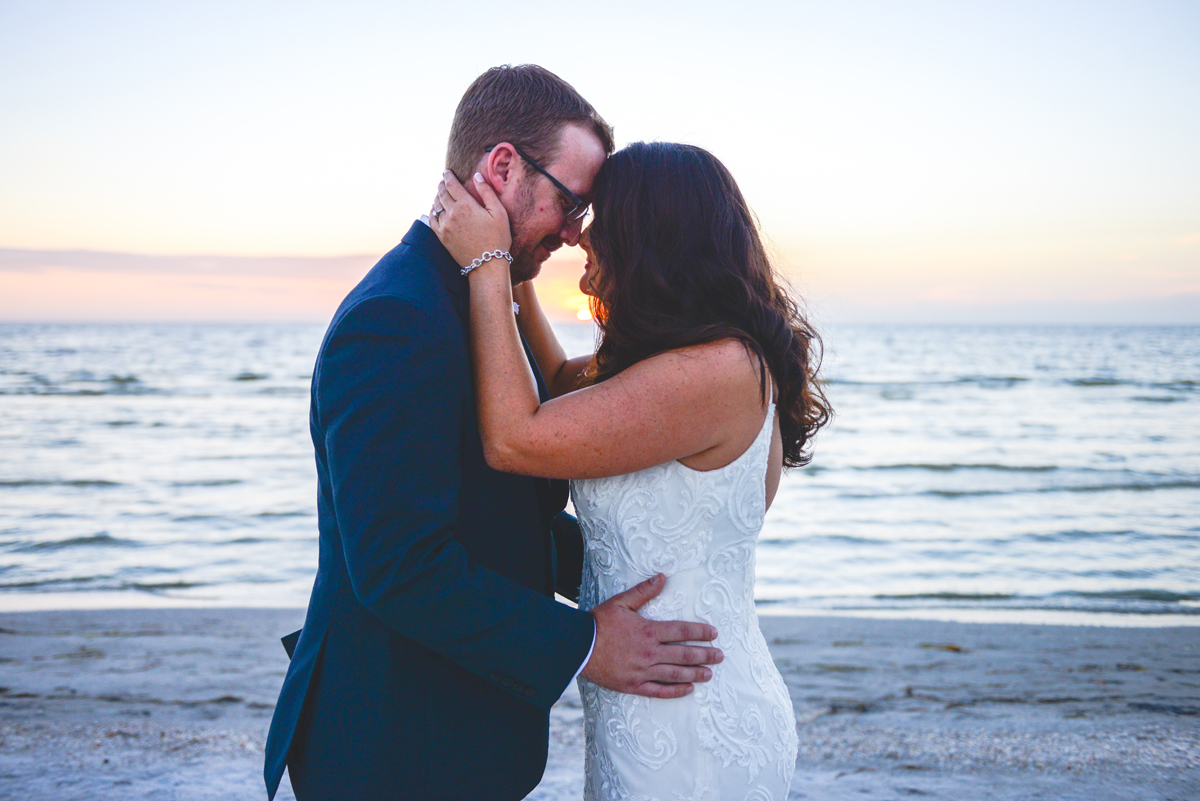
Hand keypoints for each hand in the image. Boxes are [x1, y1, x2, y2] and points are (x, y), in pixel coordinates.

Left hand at [430, 170, 511, 268]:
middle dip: (442, 185)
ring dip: (437, 197)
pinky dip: (433, 211)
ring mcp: (445, 226)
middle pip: (441, 193)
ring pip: (436, 205)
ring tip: (440, 193)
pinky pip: (432, 219)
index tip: (447, 172)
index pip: (451, 184)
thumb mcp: (499, 212)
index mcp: (466, 205)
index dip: (448, 176)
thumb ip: (487, 192)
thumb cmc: (497, 238)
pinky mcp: (441, 237)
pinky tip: (436, 209)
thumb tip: (477, 176)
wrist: (486, 264)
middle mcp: (452, 214)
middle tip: (443, 180)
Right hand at [581, 573, 722, 698]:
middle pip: (684, 654)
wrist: (578, 647)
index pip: (682, 631)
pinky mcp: (634, 685)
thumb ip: (644, 592)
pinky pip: (659, 691)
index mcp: (649, 631)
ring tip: (709, 674)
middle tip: (720, 656)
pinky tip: (688, 690)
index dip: (700, 632)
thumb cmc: (599, 623)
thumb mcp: (621, 602)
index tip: (713, 634)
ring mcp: (643, 671)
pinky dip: (676, 691)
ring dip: (695, 674)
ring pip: (675, 674)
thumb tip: (662, 577)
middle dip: (705, 655)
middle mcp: (649, 653)